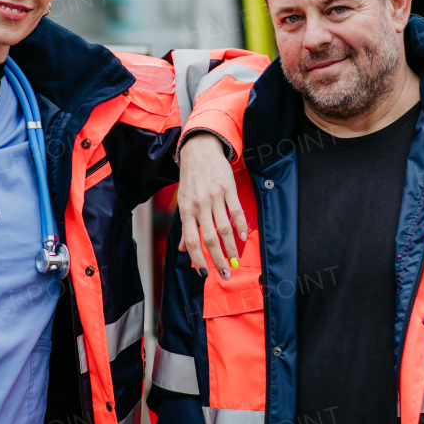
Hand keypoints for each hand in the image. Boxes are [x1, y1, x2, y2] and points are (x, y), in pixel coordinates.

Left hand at [177, 132, 247, 279]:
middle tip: (226, 274)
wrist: (199, 150)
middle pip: (209, 238)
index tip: (205, 273)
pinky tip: (242, 237)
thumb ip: (185, 226)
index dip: (198, 259)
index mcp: (186, 209)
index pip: (191, 240)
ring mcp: (214, 196)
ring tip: (235, 261)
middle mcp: (199, 204)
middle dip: (218, 259)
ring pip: (224, 228)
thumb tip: (181, 249)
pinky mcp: (227, 188)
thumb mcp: (183, 201)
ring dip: (231, 248)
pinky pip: (235, 211)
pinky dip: (240, 226)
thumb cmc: (191, 178)